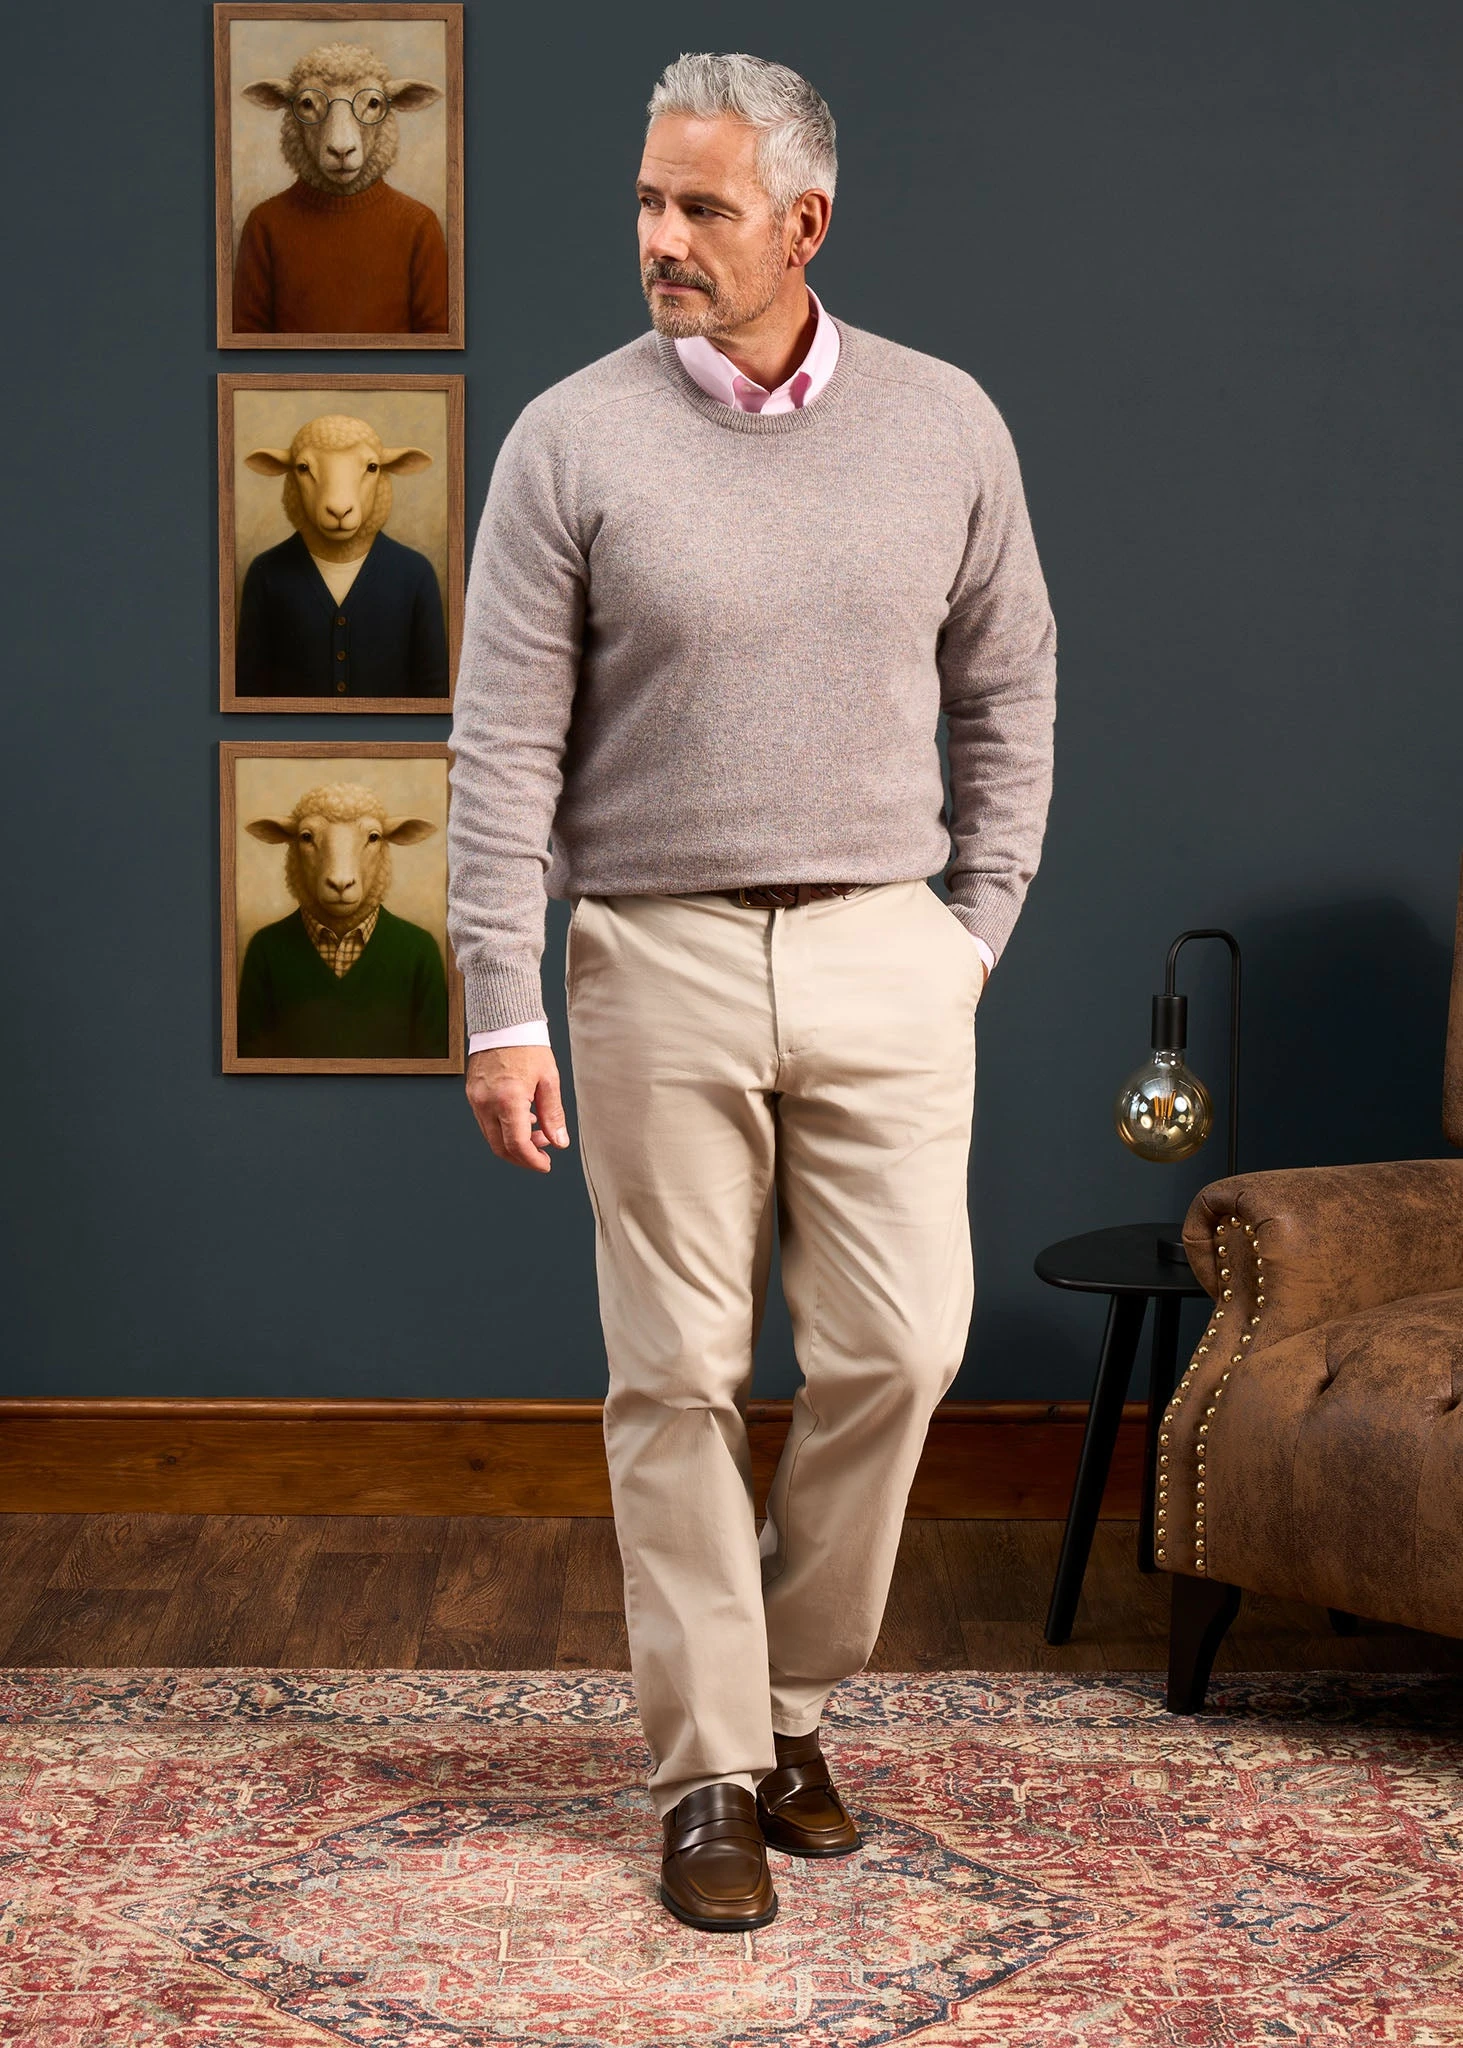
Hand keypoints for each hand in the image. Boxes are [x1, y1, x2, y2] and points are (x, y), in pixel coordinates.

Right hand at [465, 1045, 570, 1172]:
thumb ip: (553, 1114)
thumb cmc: (527, 1045)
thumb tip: (559, 1141)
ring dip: (513, 1143)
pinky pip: (485, 1121)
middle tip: (543, 1154)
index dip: (533, 1160)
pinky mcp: (473, 1094)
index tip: (545, 1164)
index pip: (518, 1144)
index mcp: (508, 1099)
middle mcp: (487, 1102)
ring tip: (537, 1133)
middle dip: (523, 1157)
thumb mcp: (549, 1080)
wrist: (504, 1022)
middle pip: (500, 1147)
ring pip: (491, 1136)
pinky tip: (523, 1119)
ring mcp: (476, 1099)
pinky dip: (503, 1128)